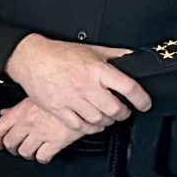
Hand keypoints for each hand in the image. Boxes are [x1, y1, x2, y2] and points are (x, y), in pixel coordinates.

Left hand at [0, 99, 86, 163]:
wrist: (84, 98)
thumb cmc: (61, 94)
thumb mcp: (35, 96)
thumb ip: (18, 108)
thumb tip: (4, 113)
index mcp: (21, 111)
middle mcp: (29, 123)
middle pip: (10, 143)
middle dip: (12, 149)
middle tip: (15, 150)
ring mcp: (42, 133)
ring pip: (25, 152)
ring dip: (26, 154)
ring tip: (30, 152)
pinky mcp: (56, 141)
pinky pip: (43, 156)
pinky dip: (42, 159)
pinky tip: (45, 156)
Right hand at [4, 35, 152, 129]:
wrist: (32, 59)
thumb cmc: (60, 54)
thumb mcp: (93, 49)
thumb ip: (115, 55)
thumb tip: (133, 59)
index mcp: (97, 70)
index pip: (128, 87)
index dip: (141, 99)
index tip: (144, 104)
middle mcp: (86, 86)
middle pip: (114, 109)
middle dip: (124, 113)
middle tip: (124, 112)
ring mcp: (71, 99)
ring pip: (98, 119)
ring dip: (107, 121)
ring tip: (108, 117)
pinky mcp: (58, 109)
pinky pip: (79, 125)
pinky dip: (89, 127)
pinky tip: (92, 124)